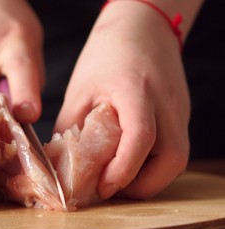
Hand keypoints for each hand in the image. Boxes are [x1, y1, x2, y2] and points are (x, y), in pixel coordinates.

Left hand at [54, 2, 189, 199]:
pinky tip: (128, 162)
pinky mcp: (179, 117)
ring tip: (117, 177)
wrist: (142, 29)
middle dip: (140, 186)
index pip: (140, 137)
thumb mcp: (80, 90)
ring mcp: (178, 112)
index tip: (102, 187)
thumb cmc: (106, 55)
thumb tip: (61, 164)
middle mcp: (166, 104)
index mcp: (136, 91)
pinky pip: (173, 150)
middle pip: (171, 160)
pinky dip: (153, 165)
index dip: (122, 169)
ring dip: (148, 178)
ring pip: (176, 161)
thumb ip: (71, 127)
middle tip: (109, 188)